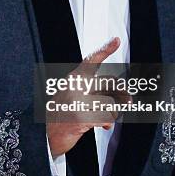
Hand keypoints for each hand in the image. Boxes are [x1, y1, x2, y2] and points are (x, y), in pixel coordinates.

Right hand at [46, 37, 120, 156]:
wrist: (46, 134)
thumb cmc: (62, 113)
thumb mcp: (74, 96)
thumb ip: (93, 92)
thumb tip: (117, 97)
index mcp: (74, 79)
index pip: (91, 60)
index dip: (105, 49)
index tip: (116, 41)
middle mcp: (76, 87)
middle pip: (110, 83)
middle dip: (123, 94)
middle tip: (128, 100)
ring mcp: (78, 102)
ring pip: (111, 103)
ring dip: (113, 113)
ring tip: (106, 117)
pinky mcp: (82, 118)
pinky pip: (106, 117)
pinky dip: (108, 122)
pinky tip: (104, 125)